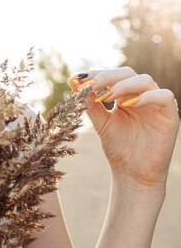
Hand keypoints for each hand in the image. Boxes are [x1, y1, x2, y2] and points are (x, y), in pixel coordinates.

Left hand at [68, 67, 179, 189]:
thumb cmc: (118, 148)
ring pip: (145, 80)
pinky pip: (164, 96)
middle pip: (128, 73)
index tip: (78, 78)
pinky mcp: (170, 116)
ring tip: (106, 97)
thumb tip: (77, 84)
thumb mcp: (101, 123)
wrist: (133, 173)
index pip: (112, 76)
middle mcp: (141, 96)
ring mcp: (156, 104)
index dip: (96, 74)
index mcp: (124, 96)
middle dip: (107, 77)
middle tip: (92, 86)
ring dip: (123, 85)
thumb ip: (91, 105)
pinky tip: (129, 104)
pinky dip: (147, 96)